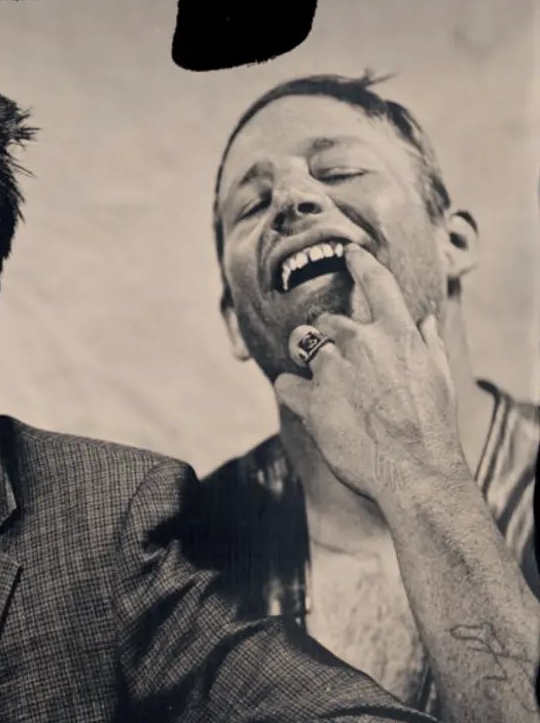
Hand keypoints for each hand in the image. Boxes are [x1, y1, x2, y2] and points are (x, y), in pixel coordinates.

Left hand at [273, 246, 466, 502]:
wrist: (414, 469)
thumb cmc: (431, 423)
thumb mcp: (438, 375)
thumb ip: (426, 342)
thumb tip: (424, 320)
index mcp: (396, 332)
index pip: (375, 282)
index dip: (359, 263)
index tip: (349, 254)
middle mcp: (360, 343)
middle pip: (328, 319)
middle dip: (328, 335)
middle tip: (340, 360)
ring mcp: (332, 370)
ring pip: (301, 343)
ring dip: (306, 355)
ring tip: (321, 377)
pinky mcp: (310, 400)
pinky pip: (284, 383)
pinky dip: (290, 389)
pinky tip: (302, 400)